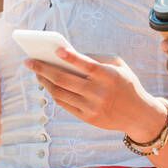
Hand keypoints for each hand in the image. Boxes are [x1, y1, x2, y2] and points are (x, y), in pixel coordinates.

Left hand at [27, 48, 166, 140]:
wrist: (138, 115)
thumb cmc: (126, 84)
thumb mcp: (119, 67)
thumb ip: (97, 59)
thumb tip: (69, 55)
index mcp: (108, 76)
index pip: (86, 65)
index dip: (71, 57)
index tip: (55, 50)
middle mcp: (99, 93)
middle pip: (65, 80)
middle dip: (43, 69)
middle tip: (29, 61)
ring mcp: (91, 107)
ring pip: (60, 93)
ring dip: (44, 81)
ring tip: (36, 72)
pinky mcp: (87, 118)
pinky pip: (65, 104)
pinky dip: (53, 93)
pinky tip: (47, 84)